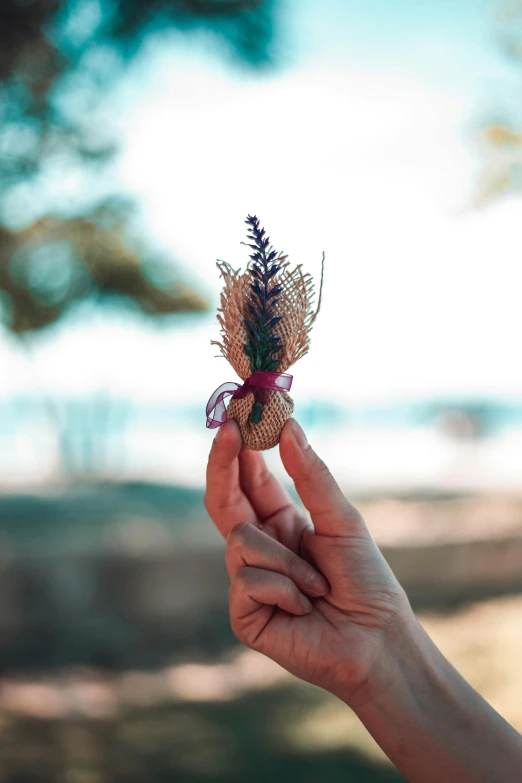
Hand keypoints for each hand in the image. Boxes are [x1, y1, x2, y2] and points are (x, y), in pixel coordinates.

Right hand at [205, 417, 411, 703]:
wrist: (378, 641)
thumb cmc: (366, 580)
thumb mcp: (341, 520)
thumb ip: (311, 476)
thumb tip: (289, 426)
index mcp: (282, 524)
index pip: (250, 481)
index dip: (240, 450)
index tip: (237, 416)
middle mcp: (261, 548)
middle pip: (224, 500)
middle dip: (223, 464)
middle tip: (229, 430)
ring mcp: (248, 581)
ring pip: (240, 540)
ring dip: (285, 559)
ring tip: (317, 586)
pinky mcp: (244, 614)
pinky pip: (246, 580)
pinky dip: (282, 589)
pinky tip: (302, 609)